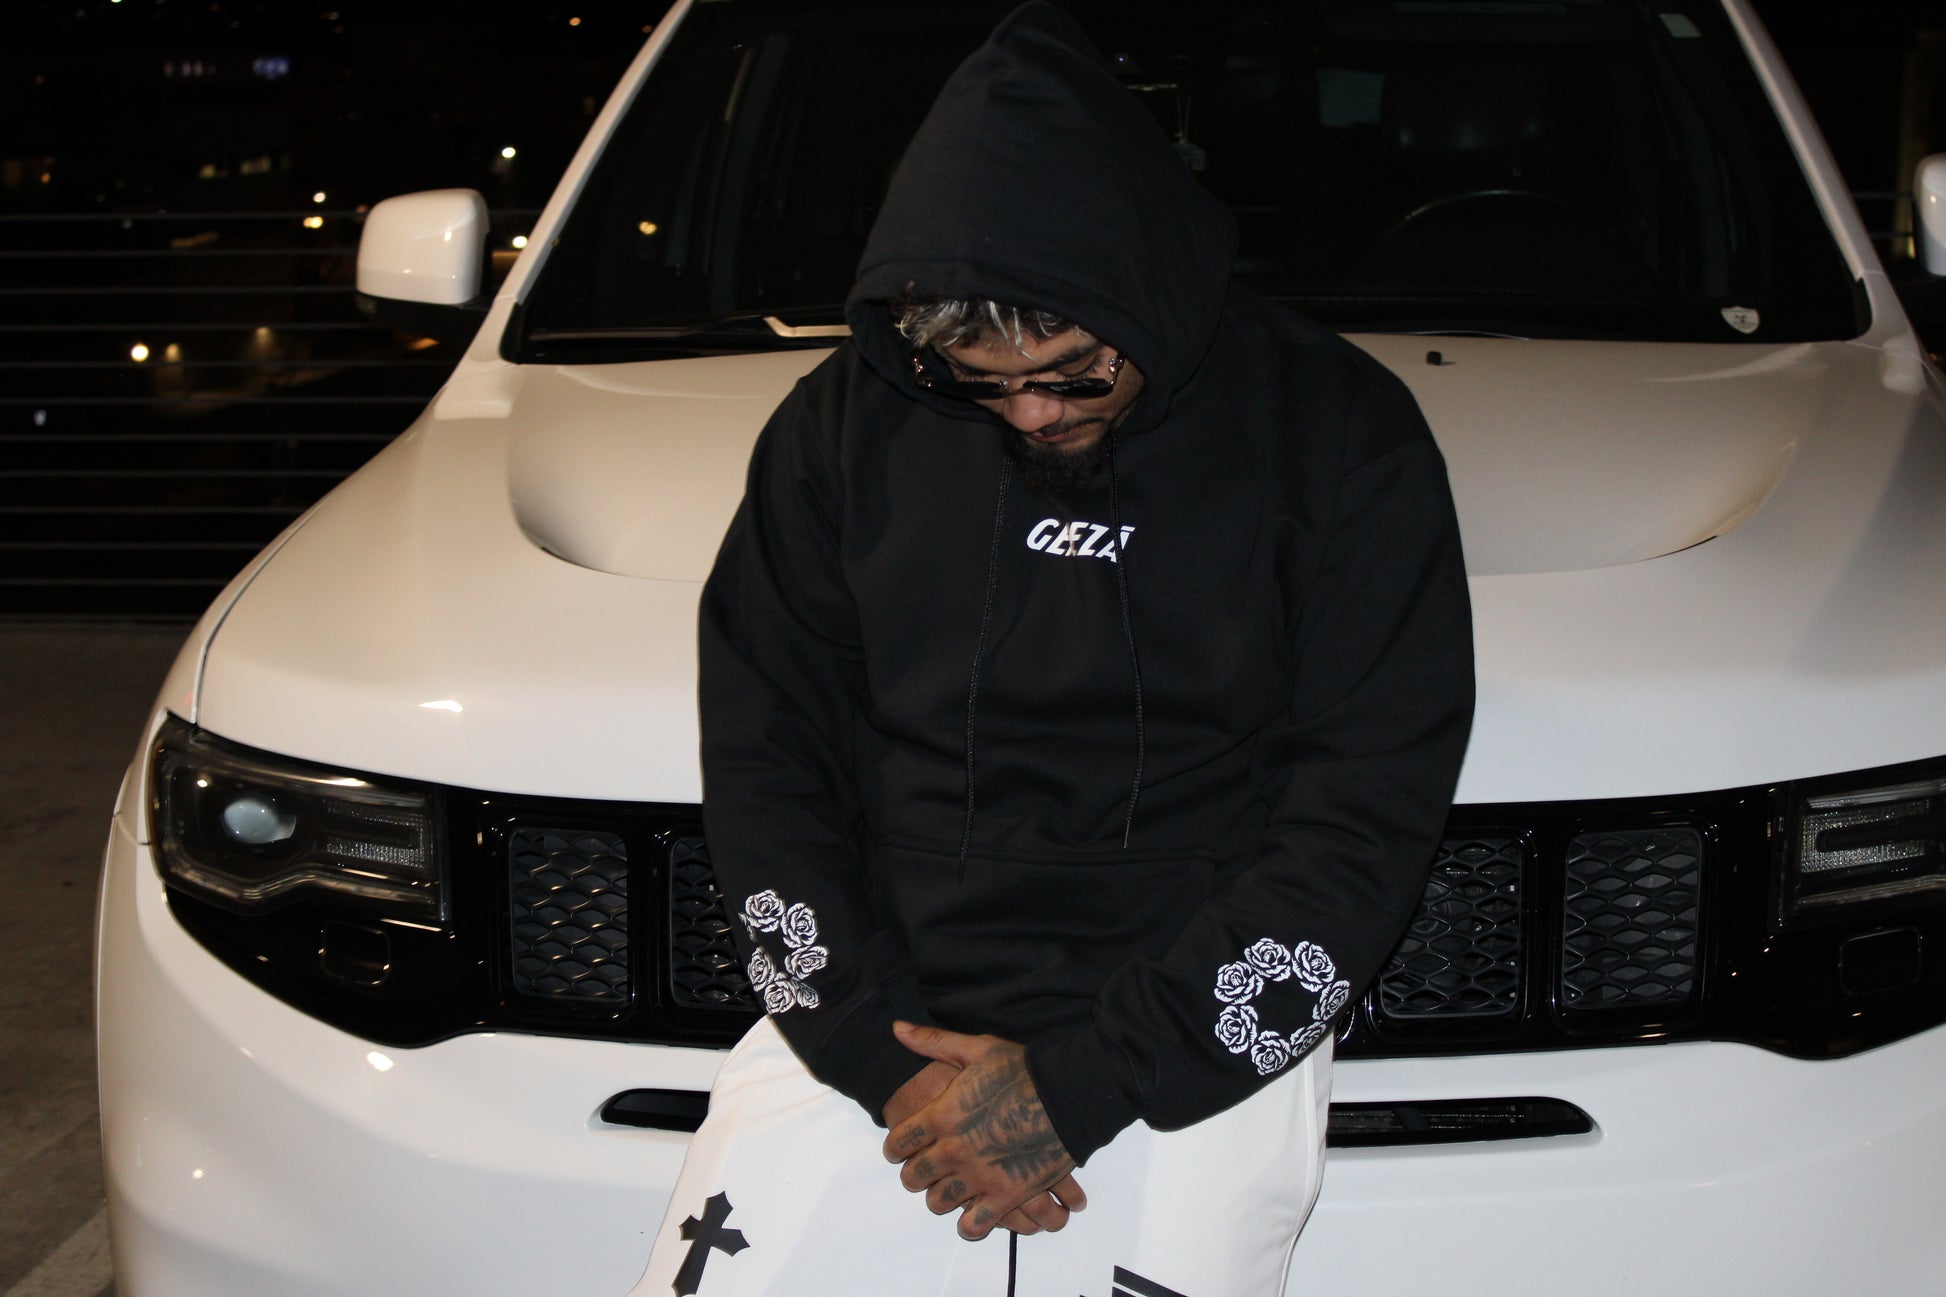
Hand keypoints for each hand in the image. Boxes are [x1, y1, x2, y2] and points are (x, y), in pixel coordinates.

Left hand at [882, 1021, 1085, 1240]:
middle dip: (916, 1174)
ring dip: (941, 1197)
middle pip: (914, 1178)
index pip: (898, 1143)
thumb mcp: (976, 1048)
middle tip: (925, 1169)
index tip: (901, 1149)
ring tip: (949, 1189)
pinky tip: (972, 1214)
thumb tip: (897, 1028)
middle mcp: (953, 1150)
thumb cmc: (1024, 1070)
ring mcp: (978, 1176)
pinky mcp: (1006, 1196)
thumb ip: (933, 1042)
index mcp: (942, 1115)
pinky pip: (974, 1225)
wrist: (1068, 1093)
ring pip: (938, 1203)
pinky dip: (970, 1224)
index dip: (896, 1147)